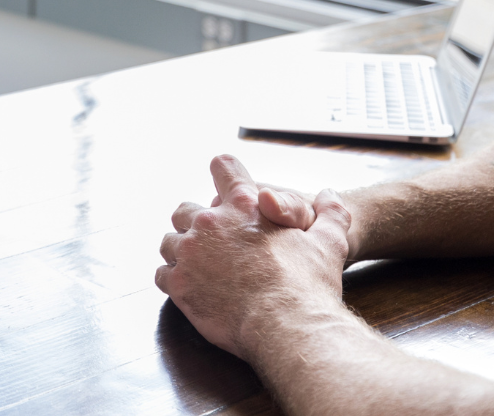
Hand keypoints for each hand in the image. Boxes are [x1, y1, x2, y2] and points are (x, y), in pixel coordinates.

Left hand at [155, 155, 352, 362]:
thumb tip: (329, 194)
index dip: (223, 173)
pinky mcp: (179, 284)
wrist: (287, 325)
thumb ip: (331, 213)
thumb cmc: (308, 284)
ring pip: (170, 242)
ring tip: (198, 268)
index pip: (223, 167)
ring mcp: (190, 253)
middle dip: (195, 223)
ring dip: (181, 252)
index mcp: (243, 204)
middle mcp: (210, 223)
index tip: (222, 183)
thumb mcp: (330, 241)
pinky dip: (173, 280)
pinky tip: (190, 289)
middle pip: (185, 210)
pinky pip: (162, 275)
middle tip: (211, 243)